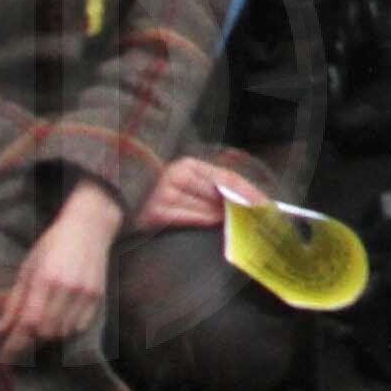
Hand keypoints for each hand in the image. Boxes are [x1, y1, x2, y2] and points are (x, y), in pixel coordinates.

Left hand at [0, 182, 122, 354]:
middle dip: (29, 341)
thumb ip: (14, 301)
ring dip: (47, 336)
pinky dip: (66, 329)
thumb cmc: (53, 243)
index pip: (28, 322)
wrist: (90, 226)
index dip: (15, 343)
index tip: (5, 357)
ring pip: (63, 331)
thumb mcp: (28, 267)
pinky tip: (58, 321)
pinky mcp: (98, 295)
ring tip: (37, 329)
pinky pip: (80, 326)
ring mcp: (85, 292)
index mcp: (45, 278)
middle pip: (45, 331)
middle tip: (18, 341)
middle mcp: (67, 287)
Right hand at [137, 156, 256, 234]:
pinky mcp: (155, 213)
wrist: (122, 206)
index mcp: (187, 164)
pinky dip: (204, 222)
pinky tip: (215, 226)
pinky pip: (190, 219)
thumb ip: (214, 189)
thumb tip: (247, 203)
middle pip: (221, 192)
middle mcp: (175, 175)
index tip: (268, 205)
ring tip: (239, 225)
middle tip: (260, 219)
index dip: (249, 192)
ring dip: (225, 218)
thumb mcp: (189, 185)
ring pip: (207, 209)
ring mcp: (164, 193)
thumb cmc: (162, 198)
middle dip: (242, 207)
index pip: (228, 178)